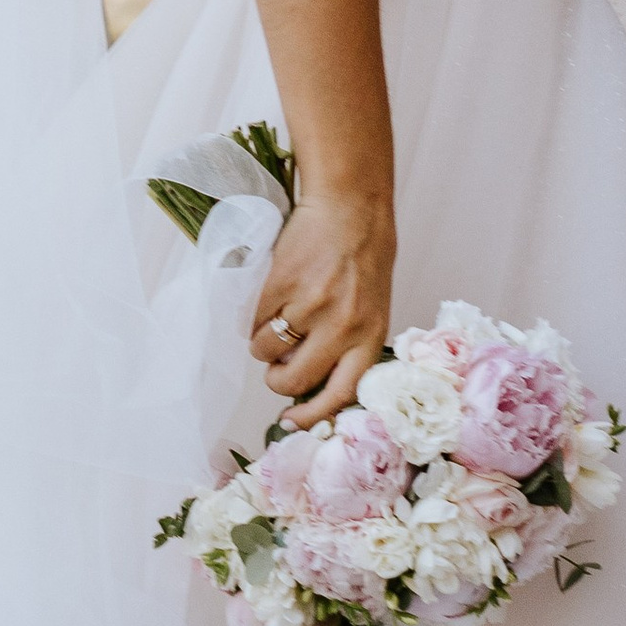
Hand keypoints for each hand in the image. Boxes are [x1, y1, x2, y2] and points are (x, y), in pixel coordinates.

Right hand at [252, 191, 395, 425]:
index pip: (342, 394)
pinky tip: (268, 299)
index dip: (312, 415)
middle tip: (274, 369)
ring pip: (267, 349)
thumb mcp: (371, 307)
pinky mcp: (283, 282)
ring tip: (272, 324)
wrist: (350, 204)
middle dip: (276, 381)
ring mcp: (311, 304)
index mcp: (369, 336)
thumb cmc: (362, 256)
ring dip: (262, 344)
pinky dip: (253, 316)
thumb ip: (350, 343)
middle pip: (295, 378)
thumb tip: (313, 383)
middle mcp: (342, 326)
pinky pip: (254, 318)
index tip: (290, 421)